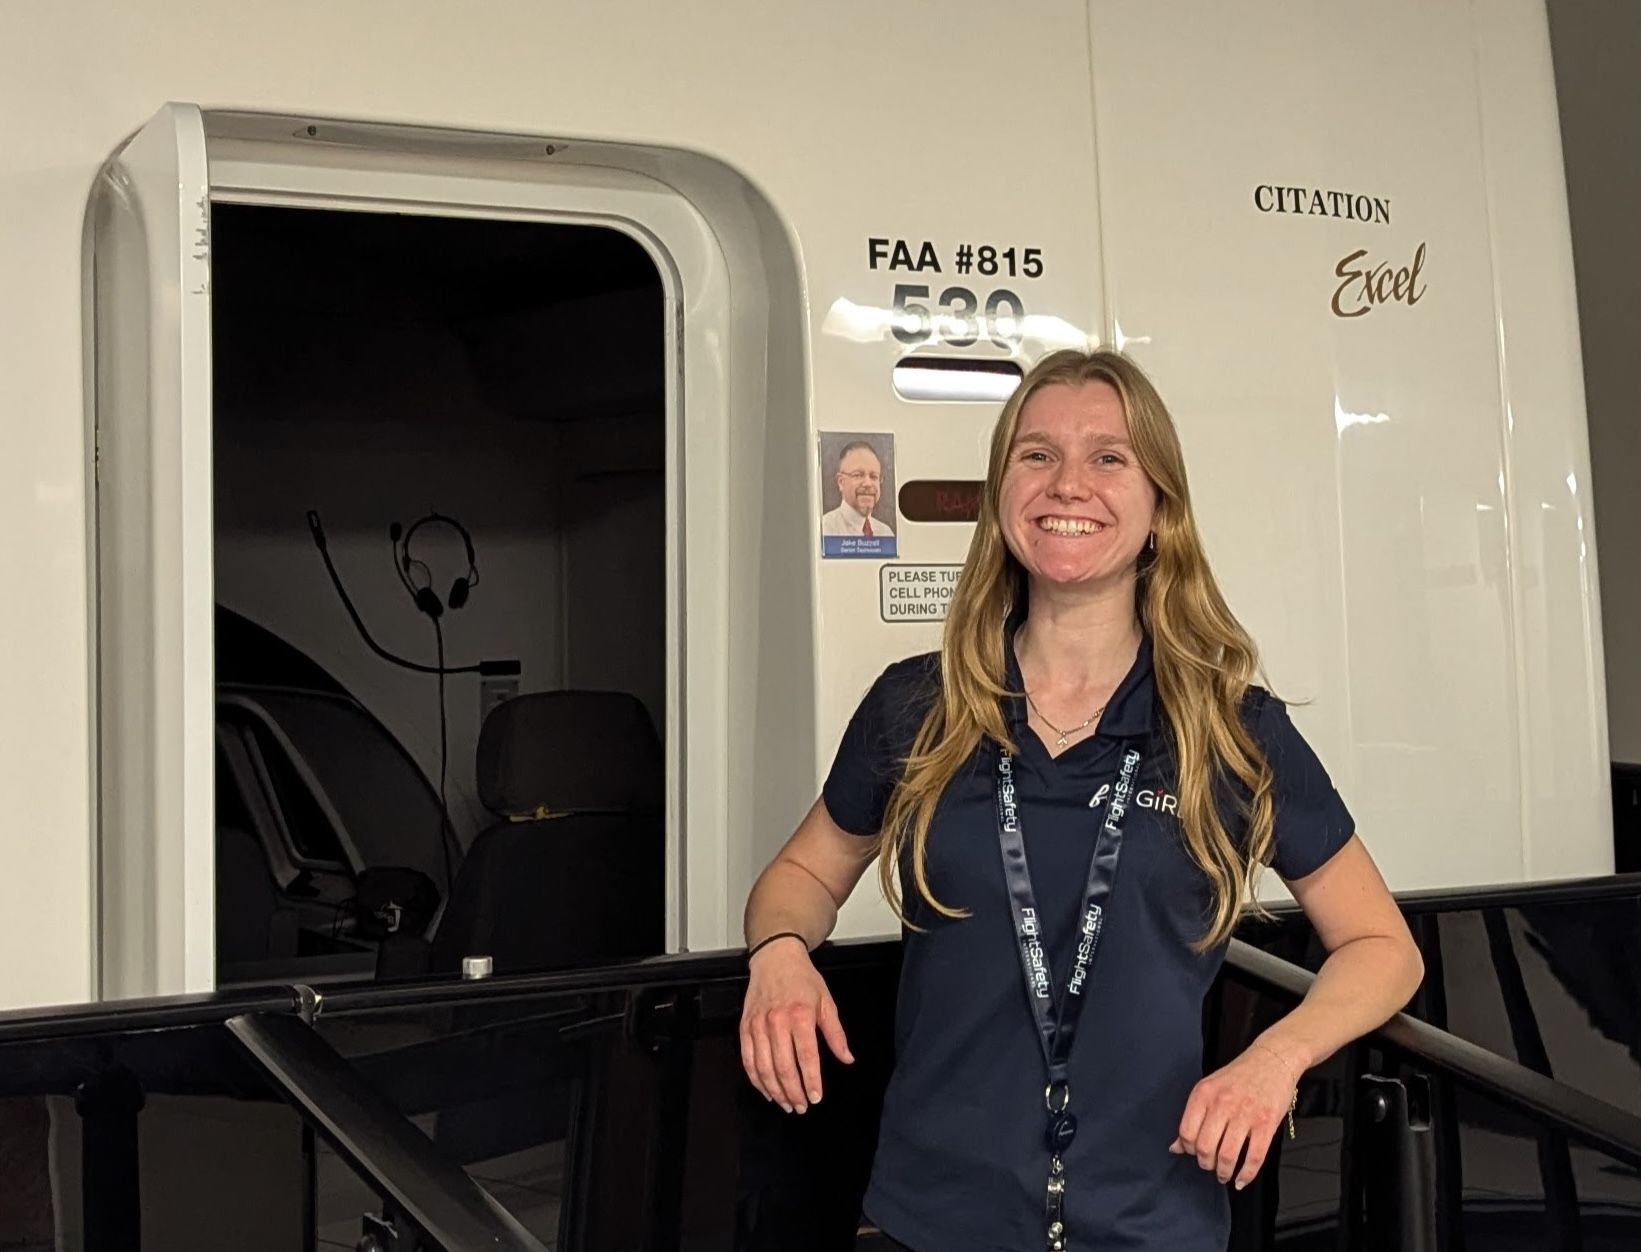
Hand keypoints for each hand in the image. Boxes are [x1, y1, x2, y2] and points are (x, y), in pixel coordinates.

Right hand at [739, 937, 853, 1112]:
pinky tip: (766, 1090)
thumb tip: (846, 1058)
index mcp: (800, 1016)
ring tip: (786, 1103)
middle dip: (793, 1092)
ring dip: (775, 1091)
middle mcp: (777, 1021)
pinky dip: (756, 1079)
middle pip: (783, 1067)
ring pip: (763, 1067)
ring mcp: (758, 1025)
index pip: (806, 1057)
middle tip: (802, 1106)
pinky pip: (748, 1060)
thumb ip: (836, 1034)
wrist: (775, 958)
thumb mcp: (826, 1002)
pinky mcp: (745, 1027)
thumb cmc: (802, 979)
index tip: (816, 1097)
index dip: (811, 1081)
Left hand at [1169, 1040, 1298, 1188]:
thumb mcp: (1209, 1088)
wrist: (1272, 1059)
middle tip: (1211, 1167)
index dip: (1189, 1149)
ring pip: (1227, 1155)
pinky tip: (1241, 1180)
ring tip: (1224, 1175)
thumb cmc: (1239, 1076)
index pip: (1186, 1132)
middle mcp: (1222, 1103)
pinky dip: (1246, 1175)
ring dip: (1224, 1172)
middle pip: (1205, 1147)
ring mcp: (1245, 1114)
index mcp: (1203, 1094)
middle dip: (1206, 1164)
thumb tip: (1175, 1147)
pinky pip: (1254, 1157)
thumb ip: (1193, 1117)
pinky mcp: (1266, 1123)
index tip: (1195, 1154)